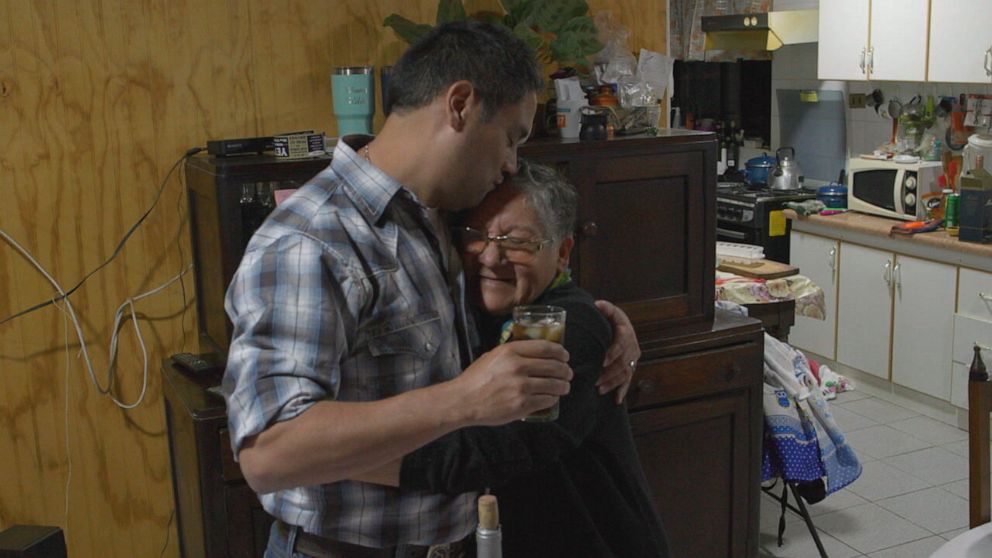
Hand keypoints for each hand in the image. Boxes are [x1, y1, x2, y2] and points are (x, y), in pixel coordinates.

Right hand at [454, 340, 571, 425]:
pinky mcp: (522, 404)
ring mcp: (521, 387)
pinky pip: (547, 400)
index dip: (560, 352)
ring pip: (554, 384)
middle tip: (568, 373)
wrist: (464, 400)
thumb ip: (513, 352)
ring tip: (564, 387)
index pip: (546, 348)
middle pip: (554, 366)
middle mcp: (518, 367)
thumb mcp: (493, 355)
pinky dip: (553, 398)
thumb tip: (536, 352)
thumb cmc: (476, 378)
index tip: (565, 356)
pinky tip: (552, 397)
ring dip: (563, 386)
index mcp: (510, 351)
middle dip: (565, 370)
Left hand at [595, 299, 640, 403]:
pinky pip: (628, 381)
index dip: (612, 354)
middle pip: (622, 363)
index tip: (602, 362)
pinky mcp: (631, 368)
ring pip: (625, 374)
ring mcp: (632, 360)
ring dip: (613, 383)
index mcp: (627, 334)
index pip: (621, 345)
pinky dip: (622, 391)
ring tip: (600, 389)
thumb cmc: (613, 320)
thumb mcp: (611, 311)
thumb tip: (598, 304)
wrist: (622, 327)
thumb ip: (606, 308)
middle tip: (595, 380)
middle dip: (609, 373)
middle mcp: (632, 348)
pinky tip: (616, 400)